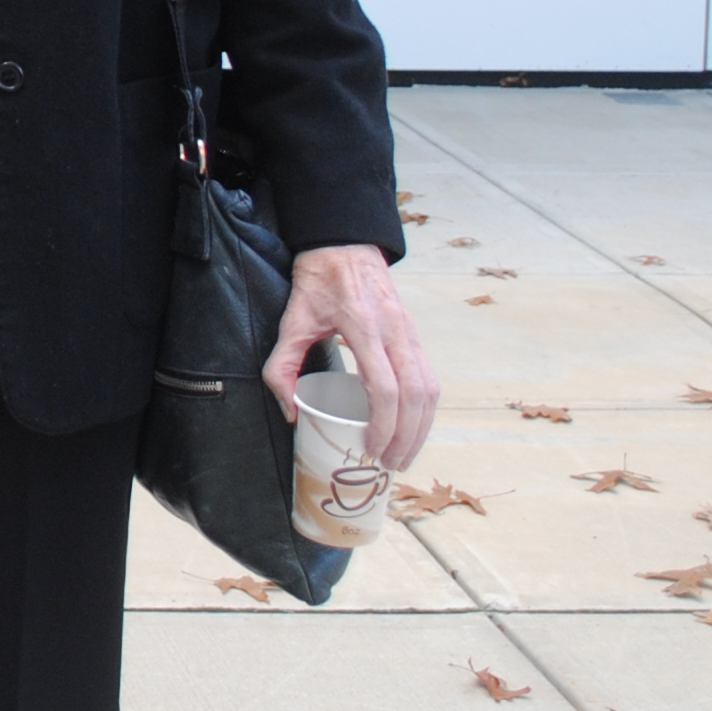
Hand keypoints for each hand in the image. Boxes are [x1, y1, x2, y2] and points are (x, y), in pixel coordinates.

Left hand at [264, 242, 437, 471]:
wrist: (345, 245)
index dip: (383, 424)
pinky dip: (426, 409)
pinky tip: (414, 428)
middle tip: (389, 465)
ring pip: (429, 389)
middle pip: (414, 396)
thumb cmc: (318, 282)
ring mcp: (410, 333)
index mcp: (365, 327)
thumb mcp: (291, 321)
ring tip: (403, 455)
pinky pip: (430, 379)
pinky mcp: (415, 336)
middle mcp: (396, 332)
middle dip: (405, 437)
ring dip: (421, 428)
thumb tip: (292, 412)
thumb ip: (281, 366)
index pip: (385, 386)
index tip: (371, 447)